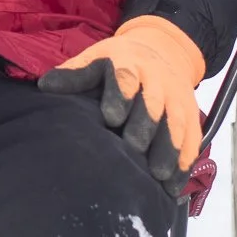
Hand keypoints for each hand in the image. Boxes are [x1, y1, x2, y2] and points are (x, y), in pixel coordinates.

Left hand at [38, 15, 205, 187]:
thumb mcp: (96, 60)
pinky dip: (185, 162)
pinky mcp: (191, 117)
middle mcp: (157, 81)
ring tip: (158, 174)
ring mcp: (176, 99)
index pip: (126, 78)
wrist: (162, 51)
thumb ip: (74, 75)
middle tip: (134, 148)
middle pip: (153, 103)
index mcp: (129, 64)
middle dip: (145, 125)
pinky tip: (174, 185)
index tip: (111, 117)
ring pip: (176, 123)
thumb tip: (45, 86)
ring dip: (169, 148)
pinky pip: (192, 140)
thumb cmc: (118, 64)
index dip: (120, 95)